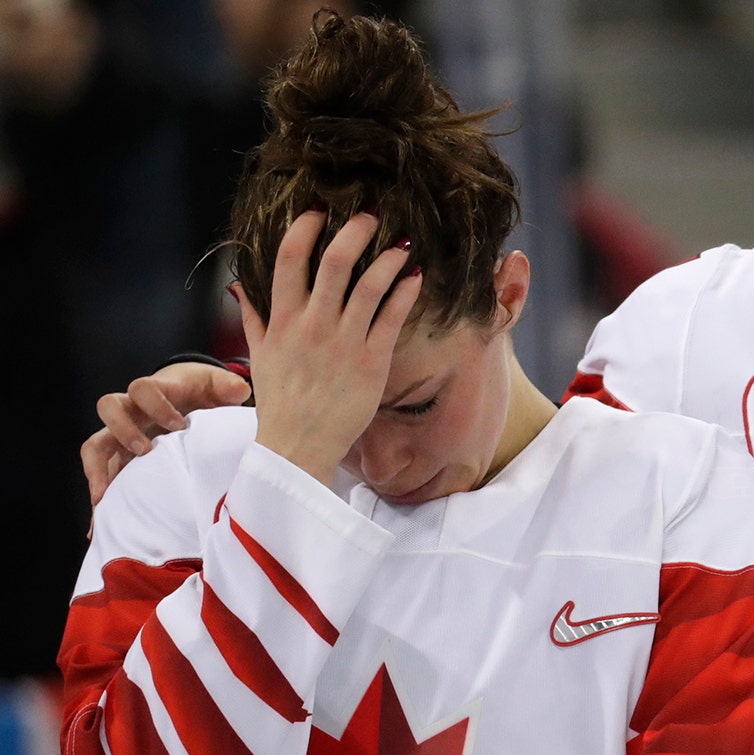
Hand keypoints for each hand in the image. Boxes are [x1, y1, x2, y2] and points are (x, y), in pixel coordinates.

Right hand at [82, 363, 251, 504]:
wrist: (187, 397)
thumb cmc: (200, 391)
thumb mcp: (215, 385)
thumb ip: (227, 387)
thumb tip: (239, 390)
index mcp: (155, 391)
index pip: (142, 388)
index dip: (156, 405)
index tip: (178, 424)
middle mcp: (131, 411)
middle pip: (108, 409)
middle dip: (123, 430)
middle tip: (145, 451)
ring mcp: (122, 435)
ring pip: (95, 446)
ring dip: (97, 470)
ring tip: (105, 499)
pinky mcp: (121, 459)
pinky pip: (102, 477)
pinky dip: (101, 500)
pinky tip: (100, 526)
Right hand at [242, 209, 419, 484]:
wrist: (298, 447)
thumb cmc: (281, 402)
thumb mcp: (260, 355)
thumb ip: (254, 317)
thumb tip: (240, 287)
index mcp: (282, 319)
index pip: (290, 258)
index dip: (305, 227)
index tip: (319, 209)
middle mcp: (313, 325)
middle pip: (334, 261)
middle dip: (356, 230)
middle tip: (371, 213)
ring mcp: (344, 342)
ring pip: (369, 285)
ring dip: (388, 257)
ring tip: (403, 240)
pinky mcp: (371, 361)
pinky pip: (392, 317)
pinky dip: (405, 292)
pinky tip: (415, 276)